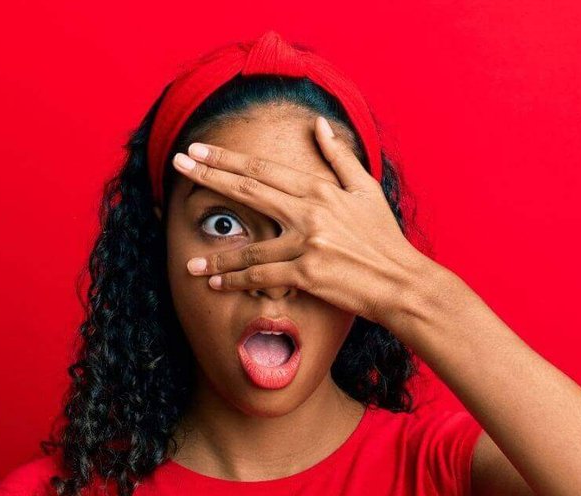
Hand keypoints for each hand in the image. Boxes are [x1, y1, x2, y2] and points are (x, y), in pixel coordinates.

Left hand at [173, 115, 438, 326]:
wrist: (402, 282)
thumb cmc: (384, 239)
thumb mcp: (366, 190)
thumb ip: (339, 157)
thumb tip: (318, 126)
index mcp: (321, 189)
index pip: (263, 169)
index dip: (227, 158)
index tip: (199, 150)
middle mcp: (310, 211)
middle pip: (249, 191)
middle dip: (209, 176)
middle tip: (178, 165)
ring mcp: (308, 243)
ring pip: (250, 247)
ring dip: (217, 256)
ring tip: (190, 261)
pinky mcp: (308, 274)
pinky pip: (262, 277)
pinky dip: (236, 282)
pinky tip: (215, 285)